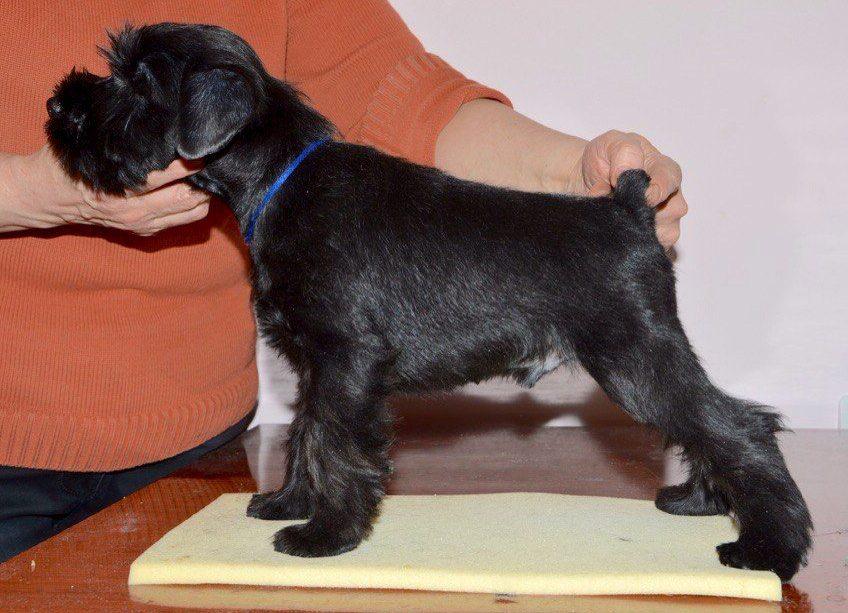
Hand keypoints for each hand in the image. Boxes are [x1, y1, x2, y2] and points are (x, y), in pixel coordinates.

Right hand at [0, 145, 209, 234]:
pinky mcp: (147, 231)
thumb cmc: (68, 159)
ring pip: (192, 212)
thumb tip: (142, 96)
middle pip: (186, 198)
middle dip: (206, 179)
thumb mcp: (86, 137)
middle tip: (218, 158)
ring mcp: (141, 224)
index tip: (204, 146)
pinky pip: (185, 220)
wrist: (48, 196)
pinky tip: (200, 185)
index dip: (189, 164)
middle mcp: (132, 210)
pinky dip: (197, 204)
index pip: (165, 177)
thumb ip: (116, 126)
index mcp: (117, 187)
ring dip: (206, 193)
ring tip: (212, 171)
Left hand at [580, 130, 686, 248]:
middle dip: (644, 211)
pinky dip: (634, 242)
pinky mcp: (653, 241)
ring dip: (638, 228)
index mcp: (666, 170)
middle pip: (673, 211)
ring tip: (616, 218)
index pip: (670, 183)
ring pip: (665, 234)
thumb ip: (624, 153)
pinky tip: (619, 232)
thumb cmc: (605, 159)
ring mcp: (665, 221)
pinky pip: (652, 248)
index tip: (642, 196)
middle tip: (618, 206)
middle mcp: (671, 197)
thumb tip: (625, 175)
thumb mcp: (612, 143)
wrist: (588, 181)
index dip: (657, 191)